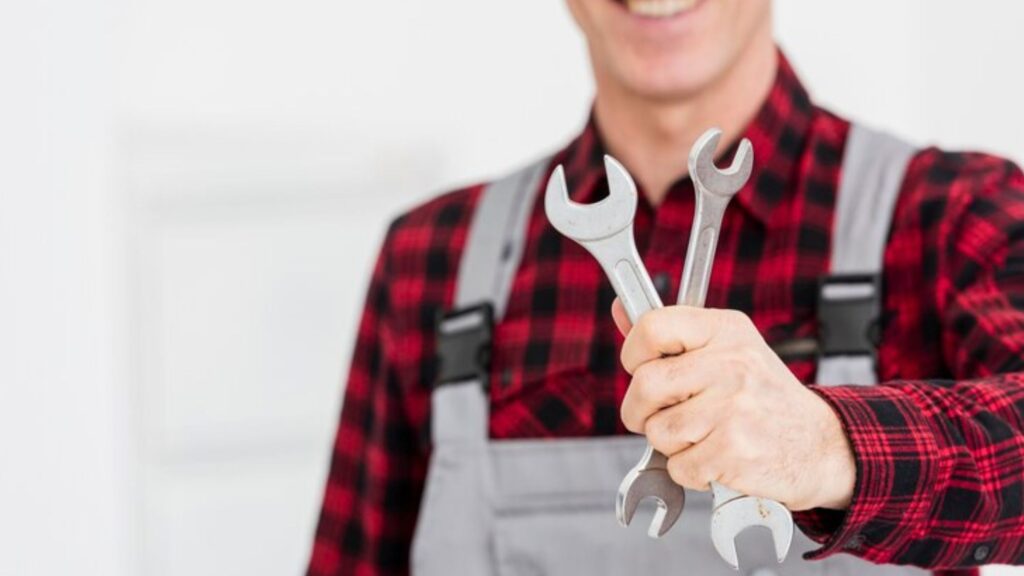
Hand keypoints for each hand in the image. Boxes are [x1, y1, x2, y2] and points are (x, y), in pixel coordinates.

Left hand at [612, 299, 855, 510]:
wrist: (820, 445)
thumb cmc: (763, 396)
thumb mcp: (727, 350)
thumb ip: (671, 335)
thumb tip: (621, 308)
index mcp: (725, 330)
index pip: (652, 327)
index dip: (634, 353)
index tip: (641, 368)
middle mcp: (731, 364)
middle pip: (645, 384)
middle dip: (641, 409)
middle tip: (659, 415)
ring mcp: (733, 408)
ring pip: (657, 430)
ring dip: (670, 443)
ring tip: (703, 435)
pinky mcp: (733, 451)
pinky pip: (678, 466)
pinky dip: (690, 471)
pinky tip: (716, 458)